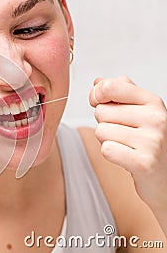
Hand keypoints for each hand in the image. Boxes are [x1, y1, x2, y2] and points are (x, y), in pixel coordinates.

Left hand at [89, 76, 166, 211]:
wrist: (164, 175)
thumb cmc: (147, 140)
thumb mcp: (138, 110)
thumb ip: (119, 93)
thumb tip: (98, 82)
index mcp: (152, 101)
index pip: (110, 87)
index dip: (96, 95)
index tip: (99, 101)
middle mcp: (156, 118)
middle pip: (101, 112)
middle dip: (105, 123)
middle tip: (123, 133)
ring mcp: (151, 140)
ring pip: (101, 131)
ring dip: (107, 140)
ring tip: (126, 145)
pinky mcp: (143, 163)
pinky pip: (106, 149)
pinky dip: (110, 154)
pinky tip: (126, 157)